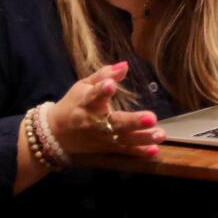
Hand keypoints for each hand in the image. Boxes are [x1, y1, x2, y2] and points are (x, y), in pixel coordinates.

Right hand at [48, 60, 166, 158]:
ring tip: (160, 134)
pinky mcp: (107, 149)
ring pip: (124, 140)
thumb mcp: (83, 85)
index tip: (111, 85)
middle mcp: (95, 122)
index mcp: (87, 102)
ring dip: (143, 138)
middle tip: (151, 117)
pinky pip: (125, 152)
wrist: (56, 134)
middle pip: (115, 123)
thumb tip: (125, 64)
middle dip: (133, 121)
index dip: (102, 90)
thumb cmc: (74, 104)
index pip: (94, 95)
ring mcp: (102, 138)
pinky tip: (155, 150)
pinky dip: (140, 153)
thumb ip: (104, 74)